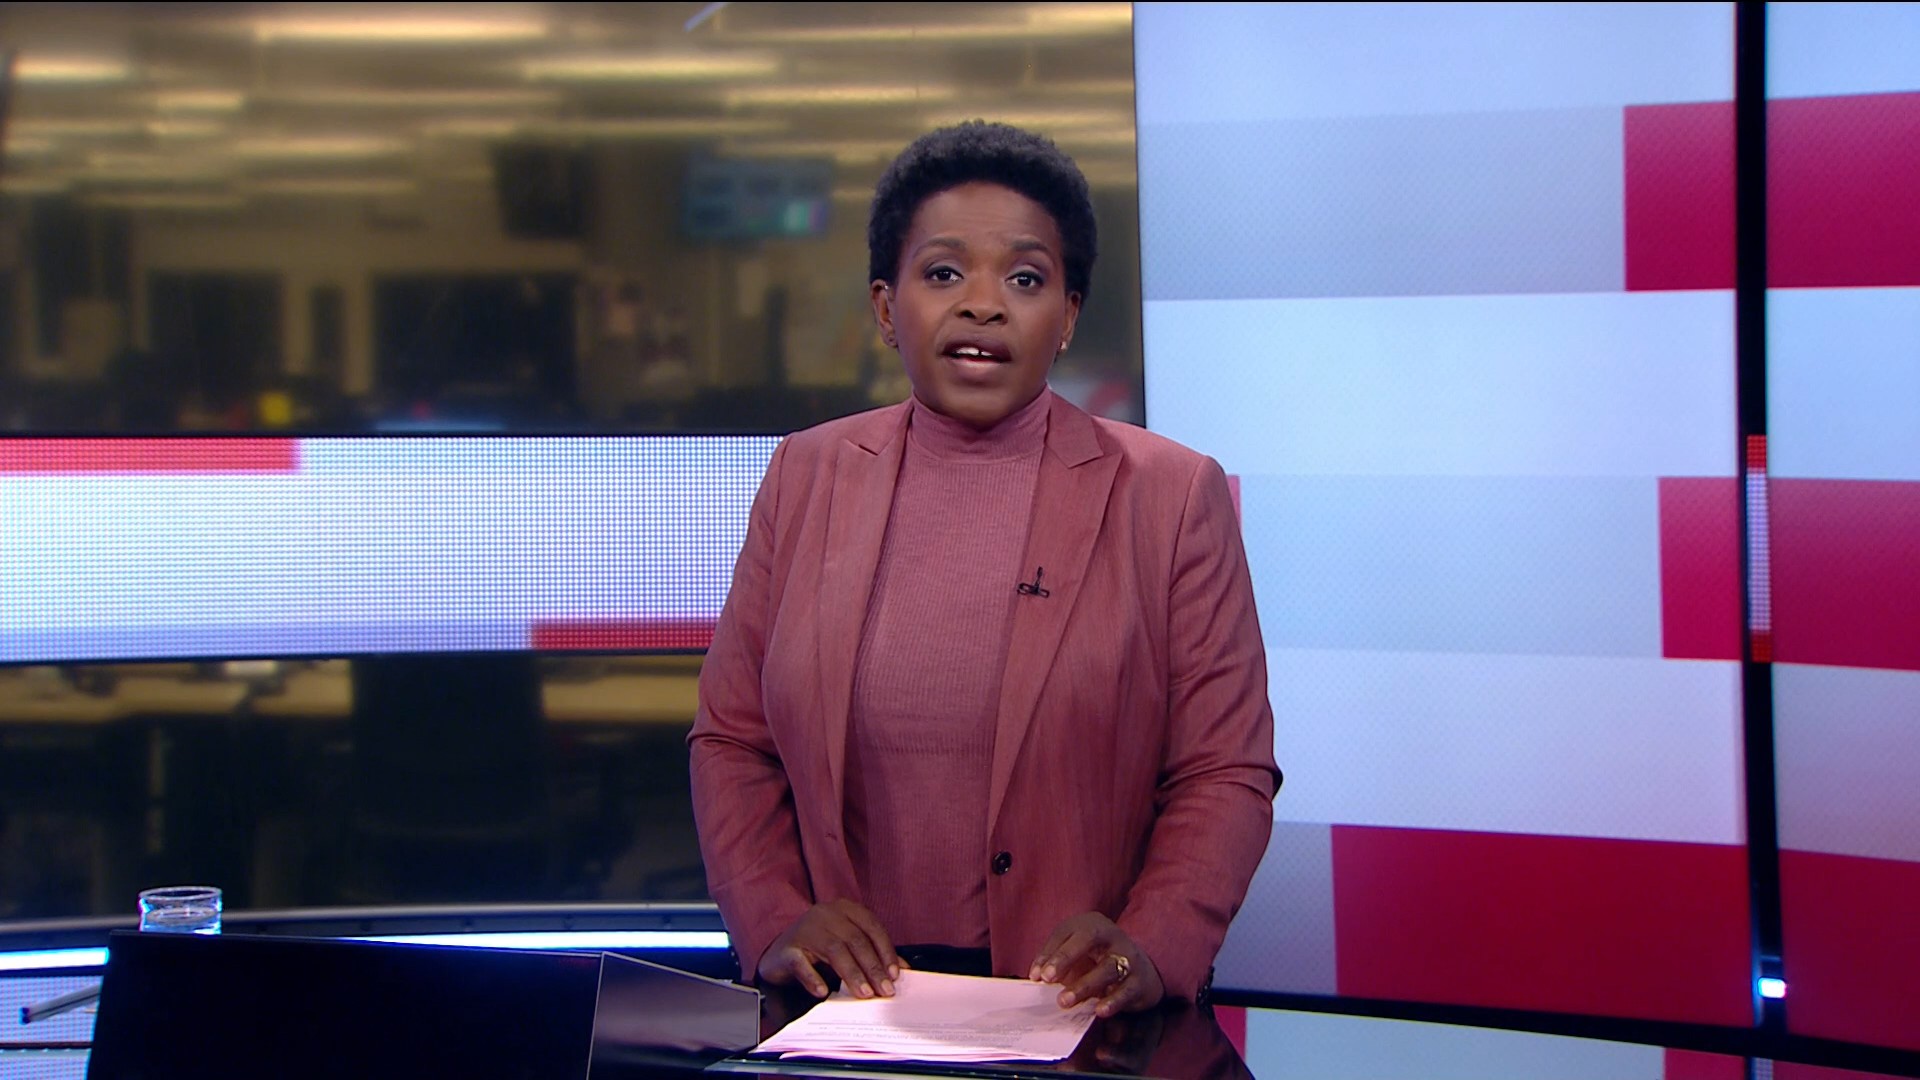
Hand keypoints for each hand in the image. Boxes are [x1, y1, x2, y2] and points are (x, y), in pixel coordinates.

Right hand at [758, 899, 905, 999]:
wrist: (779, 953)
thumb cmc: (817, 948)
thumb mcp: (847, 946)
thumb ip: (872, 953)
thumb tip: (900, 970)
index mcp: (844, 909)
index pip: (872, 927)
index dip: (886, 951)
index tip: (895, 974)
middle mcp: (826, 914)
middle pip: (855, 940)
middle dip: (873, 968)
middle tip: (884, 990)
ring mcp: (805, 929)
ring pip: (834, 950)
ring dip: (852, 974)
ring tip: (864, 993)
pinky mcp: (787, 948)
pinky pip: (802, 963)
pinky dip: (813, 978)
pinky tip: (823, 991)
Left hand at [1028, 912, 1164, 1016]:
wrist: (1142, 970)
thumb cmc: (1099, 960)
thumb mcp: (1077, 953)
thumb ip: (1056, 960)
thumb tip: (1036, 976)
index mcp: (1092, 925)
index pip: (1068, 932)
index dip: (1050, 953)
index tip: (1036, 975)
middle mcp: (1112, 936)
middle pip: (1089, 939)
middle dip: (1066, 957)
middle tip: (1047, 978)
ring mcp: (1129, 957)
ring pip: (1108, 967)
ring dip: (1084, 985)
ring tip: (1065, 1001)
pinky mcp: (1140, 981)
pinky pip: (1126, 990)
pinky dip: (1112, 1001)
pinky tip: (1099, 1010)